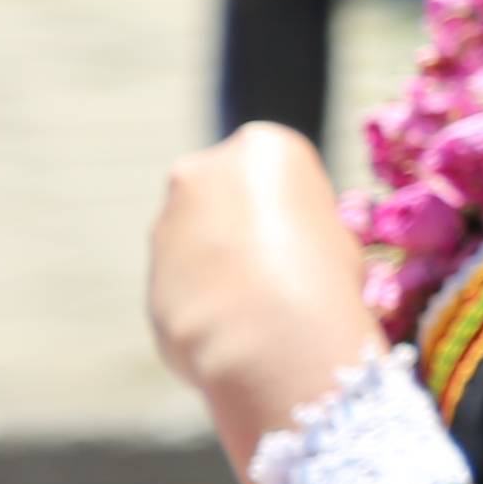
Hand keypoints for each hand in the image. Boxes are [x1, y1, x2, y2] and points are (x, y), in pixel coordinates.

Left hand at [150, 126, 385, 483]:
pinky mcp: (149, 275)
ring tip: (259, 308)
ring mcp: (167, 225)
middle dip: (243, 227)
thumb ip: (294, 224)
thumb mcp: (332, 233)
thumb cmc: (326, 277)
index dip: (298, 207)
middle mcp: (202, 172)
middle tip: (281, 269)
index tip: (313, 239)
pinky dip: (205, 303)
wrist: (273, 335)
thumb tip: (276, 248)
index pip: (278, 168)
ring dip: (221, 266)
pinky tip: (235, 329)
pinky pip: (184, 286)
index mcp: (261, 147)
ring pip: (198, 240)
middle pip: (225, 195)